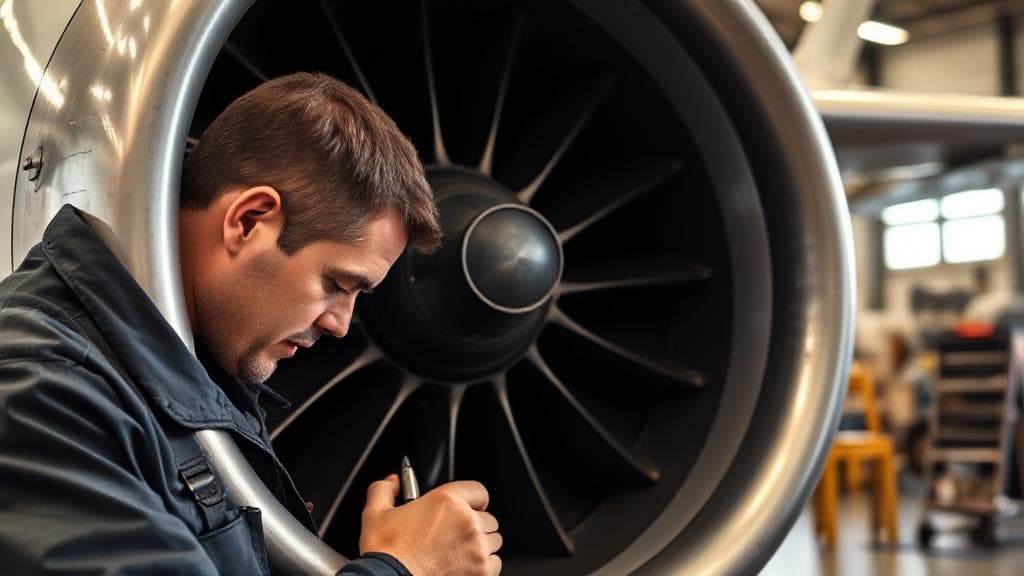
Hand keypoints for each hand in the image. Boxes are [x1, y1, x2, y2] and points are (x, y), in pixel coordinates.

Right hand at [360, 475, 501, 575]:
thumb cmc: (386, 554)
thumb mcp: (376, 514)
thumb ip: (384, 489)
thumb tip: (392, 481)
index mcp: (447, 501)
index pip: (479, 492)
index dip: (472, 500)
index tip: (467, 508)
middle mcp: (467, 522)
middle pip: (488, 519)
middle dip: (474, 525)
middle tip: (455, 536)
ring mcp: (476, 549)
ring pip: (493, 542)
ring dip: (480, 546)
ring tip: (458, 553)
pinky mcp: (481, 572)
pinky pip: (494, 564)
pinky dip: (483, 567)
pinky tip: (462, 568)